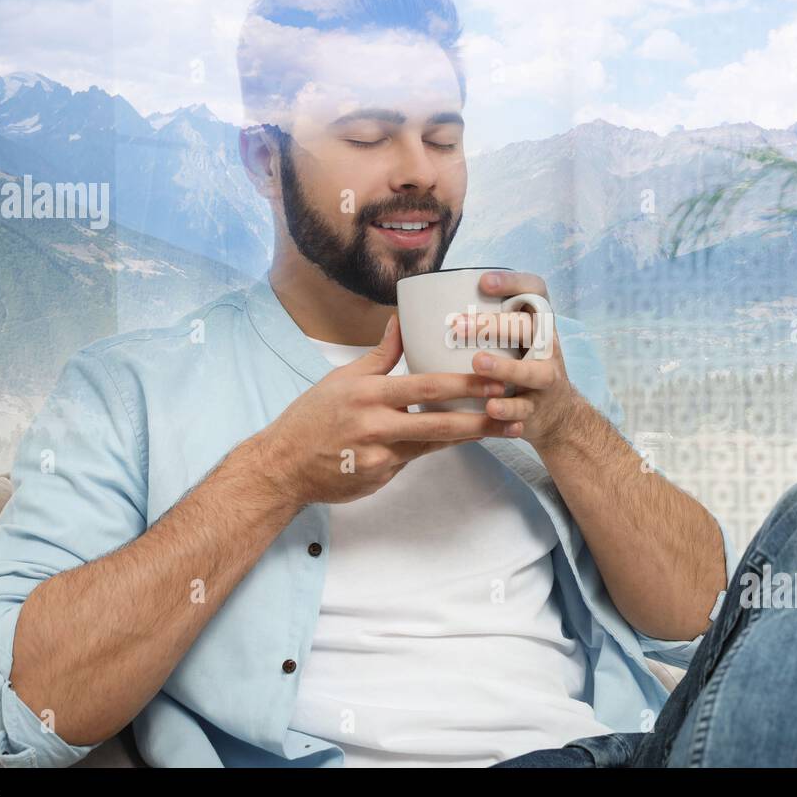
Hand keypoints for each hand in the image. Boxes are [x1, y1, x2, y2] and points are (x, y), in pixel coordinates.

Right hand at [252, 314, 519, 505]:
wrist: (283, 466)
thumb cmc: (312, 417)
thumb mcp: (342, 379)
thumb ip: (380, 354)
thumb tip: (400, 319)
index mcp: (368, 394)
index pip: (425, 387)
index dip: (464, 385)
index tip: (494, 378)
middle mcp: (376, 425)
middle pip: (438, 422)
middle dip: (480, 416)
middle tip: (513, 408)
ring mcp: (379, 456)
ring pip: (434, 444)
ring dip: (472, 437)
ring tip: (506, 428)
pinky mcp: (380, 477)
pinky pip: (415, 459)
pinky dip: (437, 448)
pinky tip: (465, 440)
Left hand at [454, 270, 581, 451]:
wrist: (557, 413)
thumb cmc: (519, 366)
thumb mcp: (513, 341)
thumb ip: (482, 325)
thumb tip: (415, 314)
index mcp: (536, 323)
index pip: (534, 290)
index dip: (513, 283)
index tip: (483, 283)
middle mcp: (545, 346)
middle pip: (527, 328)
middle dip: (494, 325)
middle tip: (458, 326)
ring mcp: (545, 378)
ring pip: (532, 371)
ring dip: (506, 367)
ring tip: (478, 363)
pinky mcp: (538, 408)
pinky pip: (524, 409)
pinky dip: (509, 409)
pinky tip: (490, 408)